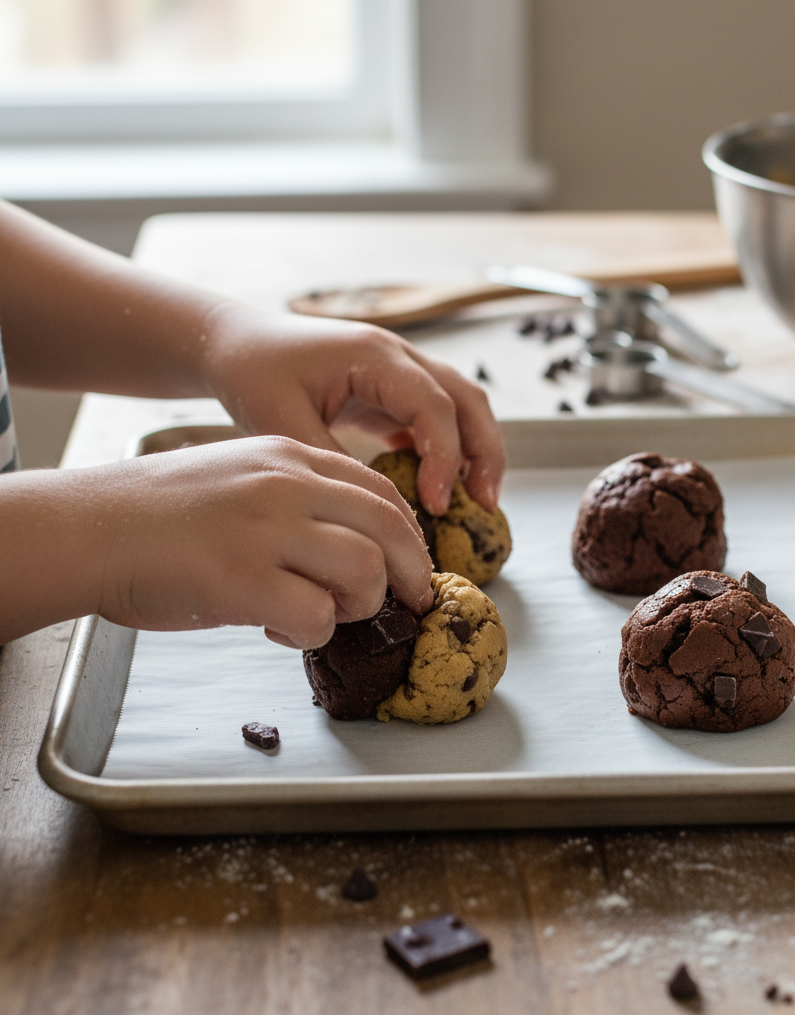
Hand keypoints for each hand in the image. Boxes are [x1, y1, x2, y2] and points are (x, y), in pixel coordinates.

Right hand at [75, 437, 431, 648]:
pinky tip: (277, 626)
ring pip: (366, 570)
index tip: (413, 564)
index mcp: (288, 457)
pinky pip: (318, 615)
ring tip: (328, 613)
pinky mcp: (242, 579)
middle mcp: (285, 485)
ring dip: (360, 604)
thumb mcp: (239, 477)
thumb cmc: (158, 513)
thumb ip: (297, 501)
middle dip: (412, 572)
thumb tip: (353, 547)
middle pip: (390, 527)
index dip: (409, 533)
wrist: (87, 528)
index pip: (379, 490)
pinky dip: (312, 631)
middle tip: (411, 601)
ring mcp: (265, 530)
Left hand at [199, 304, 505, 516]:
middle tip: (487, 504)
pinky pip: (438, 420)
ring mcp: (400, 372)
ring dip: (476, 451)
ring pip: (463, 407)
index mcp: (374, 355)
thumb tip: (372, 508)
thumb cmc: (252, 372)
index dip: (444, 456)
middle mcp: (398, 357)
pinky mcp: (393, 393)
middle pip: (468, 399)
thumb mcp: (280, 420)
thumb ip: (329, 460)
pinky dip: (450, 452)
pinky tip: (442, 489)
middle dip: (485, 452)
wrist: (235, 343)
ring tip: (479, 501)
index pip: (434, 405)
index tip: (436, 504)